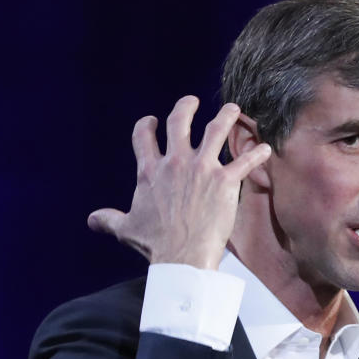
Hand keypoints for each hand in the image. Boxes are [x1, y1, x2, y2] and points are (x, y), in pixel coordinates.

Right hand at [88, 96, 271, 269]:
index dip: (148, 125)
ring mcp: (202, 169)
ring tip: (234, 109)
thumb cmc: (155, 244)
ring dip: (226, 117)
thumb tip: (91, 220)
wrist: (181, 256)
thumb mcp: (126, 228)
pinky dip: (257, 153)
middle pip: (180, 122)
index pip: (143, 136)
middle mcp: (175, 163)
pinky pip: (245, 161)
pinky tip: (266, 148)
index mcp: (150, 171)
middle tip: (192, 101)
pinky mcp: (225, 181)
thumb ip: (109, 219)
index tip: (154, 121)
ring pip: (216, 131)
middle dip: (186, 107)